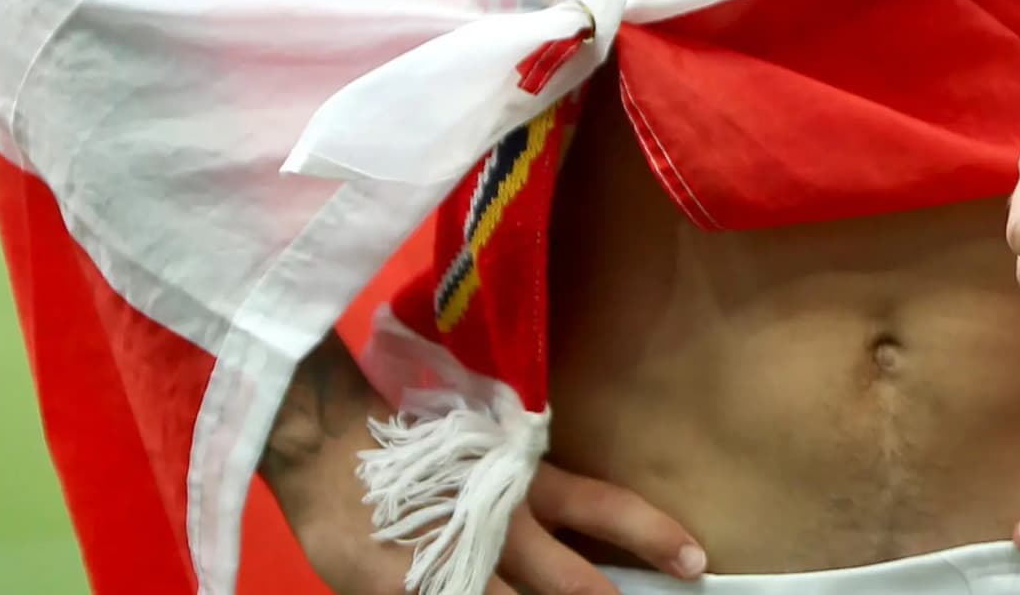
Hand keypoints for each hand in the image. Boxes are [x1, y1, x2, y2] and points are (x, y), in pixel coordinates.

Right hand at [264, 339, 707, 594]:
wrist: (324, 440)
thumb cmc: (407, 440)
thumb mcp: (478, 449)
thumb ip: (520, 482)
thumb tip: (565, 514)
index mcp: (521, 477)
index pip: (600, 507)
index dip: (650, 533)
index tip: (695, 560)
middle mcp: (500, 519)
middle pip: (570, 576)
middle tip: (672, 593)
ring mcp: (458, 559)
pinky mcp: (414, 589)